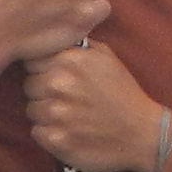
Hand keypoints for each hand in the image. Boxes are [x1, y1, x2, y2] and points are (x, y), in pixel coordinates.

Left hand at [20, 40, 171, 171]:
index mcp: (69, 60)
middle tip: (65, 98)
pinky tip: (68, 130)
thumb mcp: (105, 56)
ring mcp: (56, 114)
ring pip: (32, 110)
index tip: (54, 76)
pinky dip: (49, 133)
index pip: (32, 60)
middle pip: (29, 85)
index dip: (43, 69)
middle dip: (43, 91)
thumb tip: (56, 32)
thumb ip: (76, 43)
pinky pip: (36, 132)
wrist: (142, 133)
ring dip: (46, 113)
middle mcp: (58, 84)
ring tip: (69, 115)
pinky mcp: (56, 140)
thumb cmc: (123, 92)